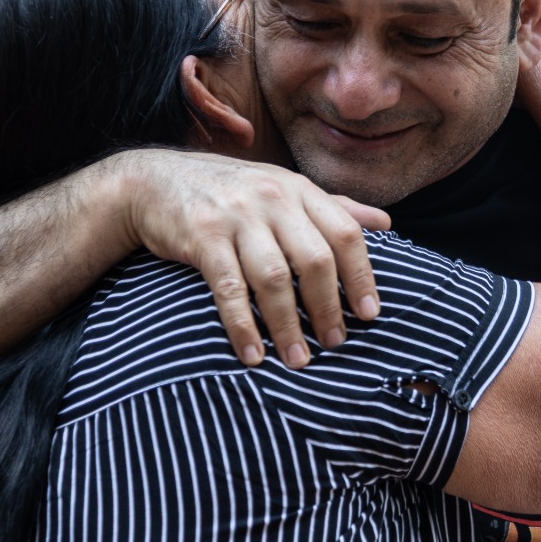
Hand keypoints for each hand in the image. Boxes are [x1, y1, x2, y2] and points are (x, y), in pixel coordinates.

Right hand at [111, 149, 390, 369]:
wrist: (154, 182)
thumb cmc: (230, 192)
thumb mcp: (283, 189)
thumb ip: (333, 206)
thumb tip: (386, 224)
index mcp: (298, 189)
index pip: (345, 232)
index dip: (361, 276)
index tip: (369, 314)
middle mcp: (272, 198)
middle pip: (315, 258)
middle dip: (328, 307)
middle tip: (335, 343)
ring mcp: (236, 215)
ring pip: (275, 277)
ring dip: (288, 324)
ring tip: (298, 359)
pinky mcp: (202, 236)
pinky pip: (229, 288)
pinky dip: (243, 326)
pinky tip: (253, 355)